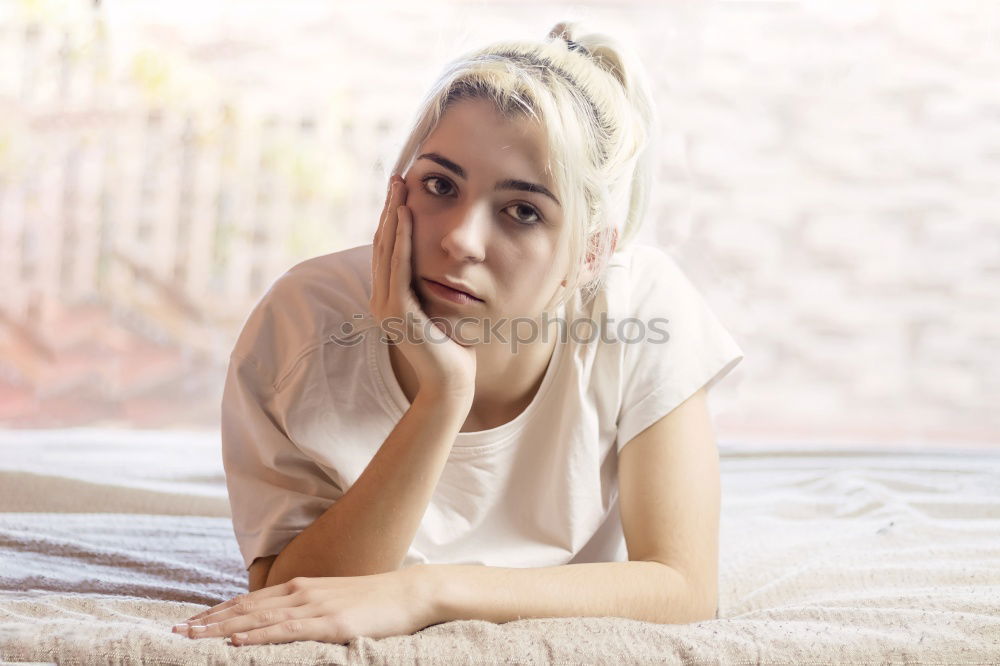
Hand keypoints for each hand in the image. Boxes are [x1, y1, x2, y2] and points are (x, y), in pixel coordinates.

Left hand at [172, 566, 439, 645]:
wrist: (410, 593)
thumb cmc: (374, 601)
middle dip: (209, 621)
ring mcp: (315, 607)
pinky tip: (237, 641)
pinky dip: (258, 635)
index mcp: (301, 587)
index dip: (218, 612)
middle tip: (176, 631)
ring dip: (222, 629)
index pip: (249, 601)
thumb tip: (280, 622)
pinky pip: (287, 631)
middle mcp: (301, 593)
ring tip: (193, 637)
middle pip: (245, 608)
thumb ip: (306, 609)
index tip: (190, 622)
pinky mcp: (330, 624)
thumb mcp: (334, 601)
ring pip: (258, 619)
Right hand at [371, 174, 476, 400]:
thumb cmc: (451, 348)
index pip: (387, 250)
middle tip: (397, 178)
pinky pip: (398, 268)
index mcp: (389, 298)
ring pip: (386, 251)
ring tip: (400, 189)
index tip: (401, 192)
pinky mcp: (398, 313)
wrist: (450, 383)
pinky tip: (407, 217)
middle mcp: (381, 299)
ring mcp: (386, 306)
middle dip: (389, 209)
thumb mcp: (438, 309)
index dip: (392, 219)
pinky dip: (401, 240)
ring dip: (392, 217)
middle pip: (382, 244)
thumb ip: (432, 287)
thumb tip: (445, 263)